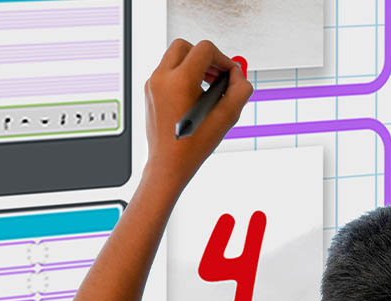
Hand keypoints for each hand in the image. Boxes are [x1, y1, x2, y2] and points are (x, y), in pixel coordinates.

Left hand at [143, 39, 253, 191]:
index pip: (205, 49)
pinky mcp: (149, 92)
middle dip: (205, 57)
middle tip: (218, 75)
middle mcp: (162, 78)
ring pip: (174, 57)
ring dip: (194, 65)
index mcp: (180, 80)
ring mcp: (152, 84)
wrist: (168, 164)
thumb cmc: (194, 145)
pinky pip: (167, 71)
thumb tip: (238, 75)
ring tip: (208, 86)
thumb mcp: (227, 117)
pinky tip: (194, 96)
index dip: (223, 59)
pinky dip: (182, 76)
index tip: (230, 74)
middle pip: (185, 46)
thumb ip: (240, 90)